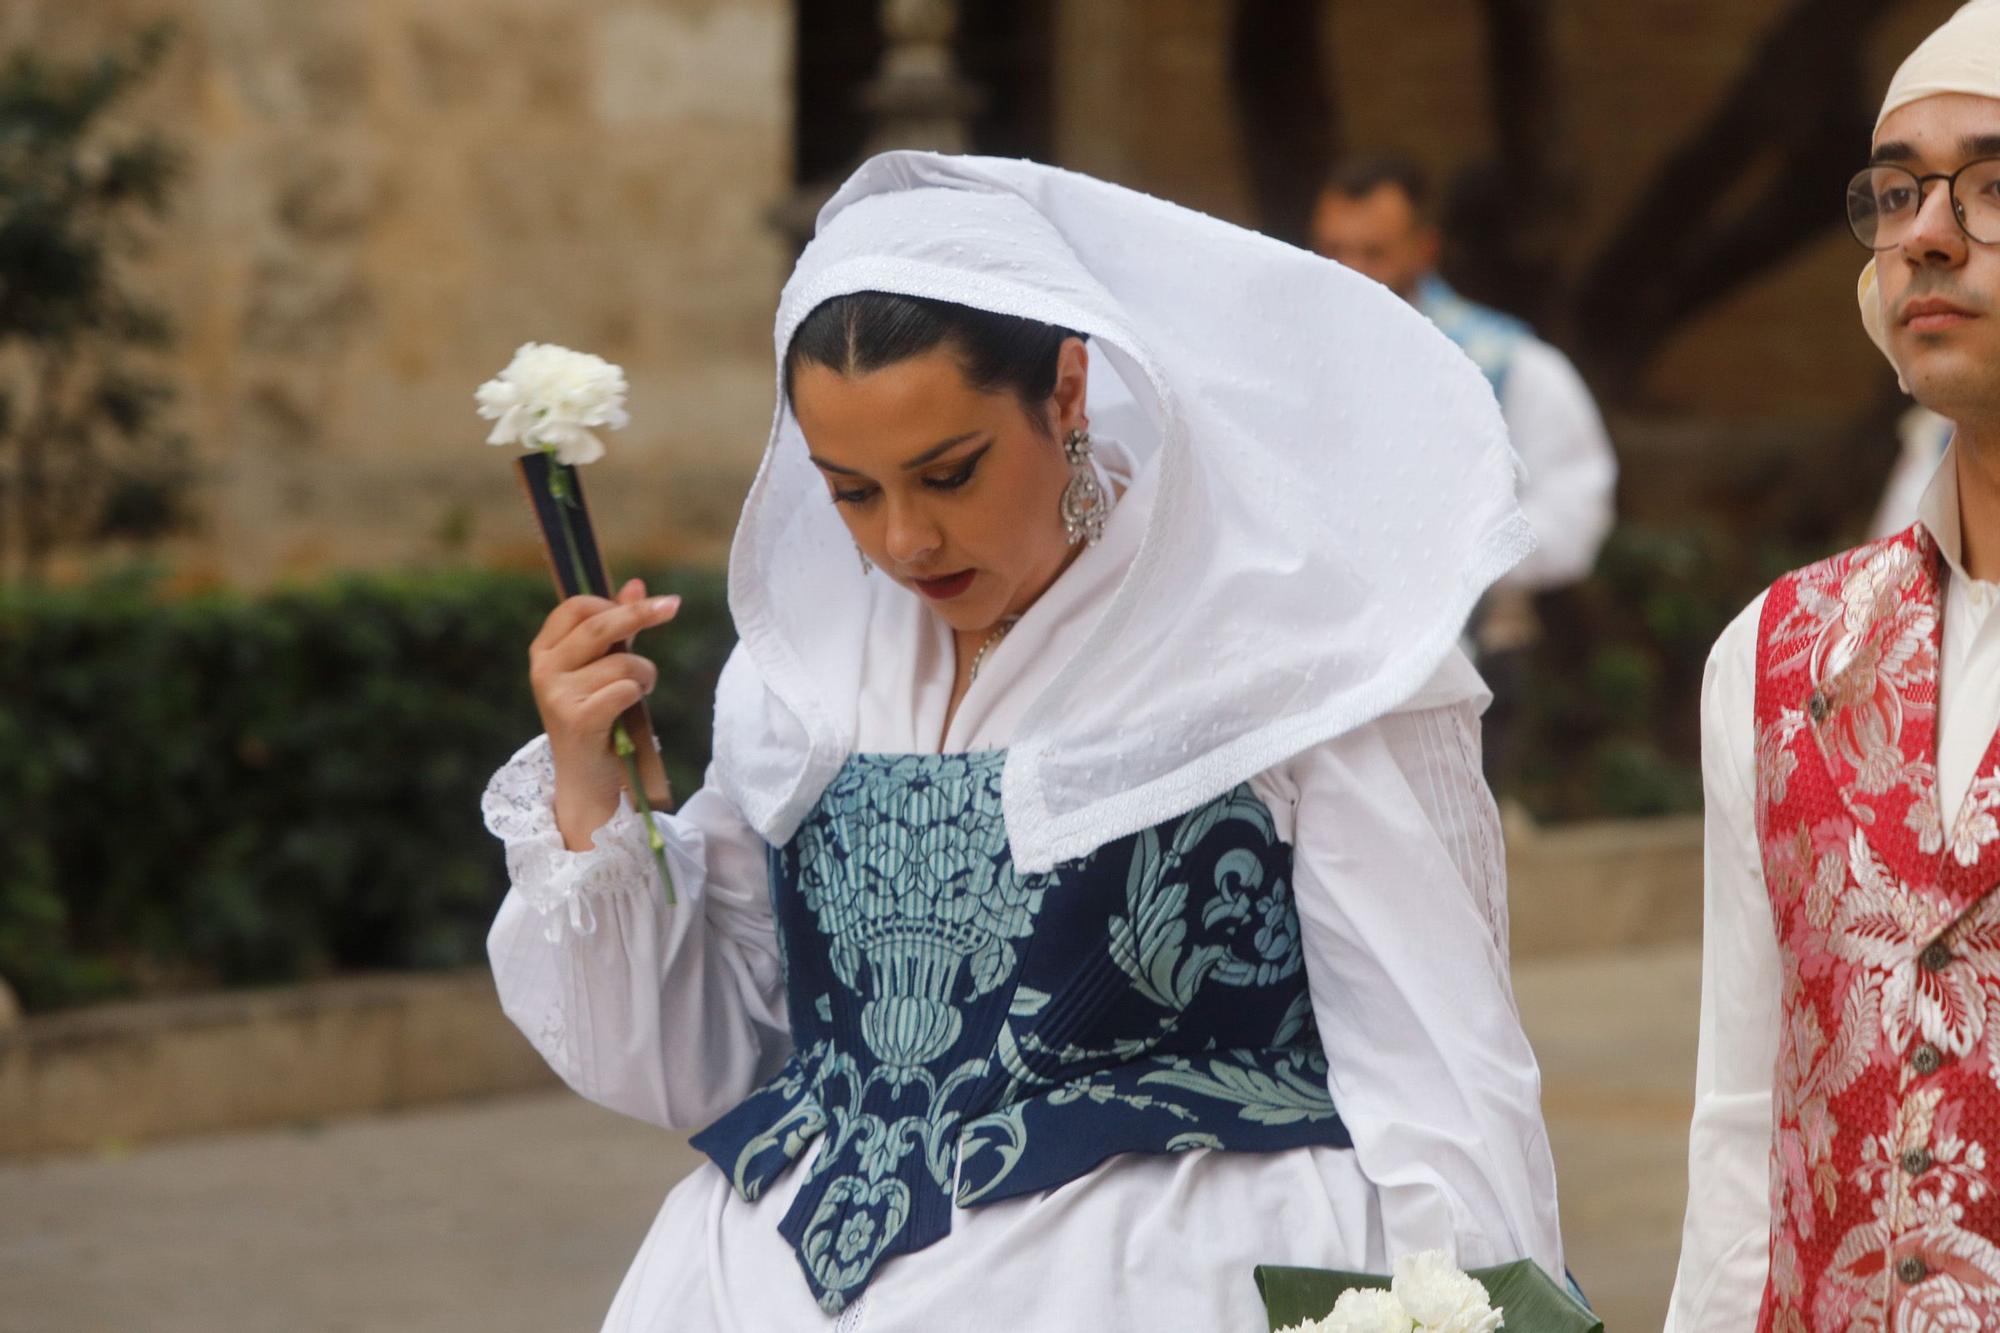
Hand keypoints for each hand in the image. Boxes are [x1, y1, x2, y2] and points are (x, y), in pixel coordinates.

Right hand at [529, 577, 680, 849]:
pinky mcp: (577, 719)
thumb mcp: (602, 668)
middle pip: (600, 625)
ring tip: (637, 693)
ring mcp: (557, 695)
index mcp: (544, 651)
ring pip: (623, 662)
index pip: (576, 607)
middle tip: (674, 606)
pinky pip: (625, 689)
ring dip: (644, 675)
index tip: (646, 602)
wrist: (586, 779)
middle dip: (642, 615)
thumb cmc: (597, 717)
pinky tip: (630, 709)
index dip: (613, 601)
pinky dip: (638, 695)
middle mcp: (544, 670)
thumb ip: (616, 628)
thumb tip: (636, 584)